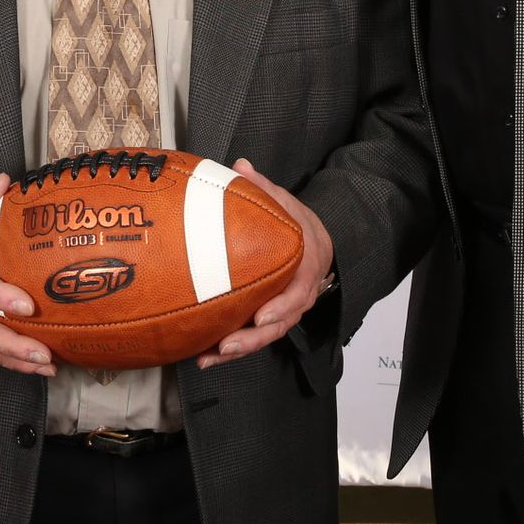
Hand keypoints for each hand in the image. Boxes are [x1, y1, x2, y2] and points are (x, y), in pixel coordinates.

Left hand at [195, 158, 335, 368]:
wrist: (318, 244)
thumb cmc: (299, 227)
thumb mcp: (286, 203)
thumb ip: (264, 188)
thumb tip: (240, 166)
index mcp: (305, 269)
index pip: (297, 293)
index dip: (281, 307)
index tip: (261, 316)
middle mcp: (298, 296)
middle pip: (279, 325)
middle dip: (252, 339)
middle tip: (226, 344)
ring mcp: (285, 311)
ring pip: (265, 337)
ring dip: (238, 350)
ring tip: (209, 357)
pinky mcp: (270, 319)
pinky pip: (253, 337)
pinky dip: (231, 349)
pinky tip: (205, 355)